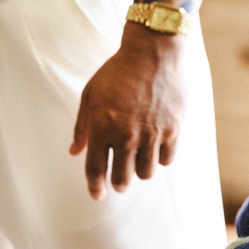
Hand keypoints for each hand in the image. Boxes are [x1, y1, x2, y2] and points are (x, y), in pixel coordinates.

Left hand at [70, 23, 187, 200]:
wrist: (153, 53)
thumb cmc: (118, 71)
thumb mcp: (90, 94)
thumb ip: (82, 126)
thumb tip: (75, 152)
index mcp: (102, 128)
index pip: (96, 170)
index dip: (95, 187)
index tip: (97, 195)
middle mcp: (126, 136)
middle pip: (122, 178)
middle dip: (119, 183)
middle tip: (120, 180)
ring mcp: (151, 134)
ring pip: (146, 172)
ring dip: (140, 171)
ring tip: (140, 162)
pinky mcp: (173, 129)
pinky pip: (167, 159)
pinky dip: (161, 158)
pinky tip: (157, 149)